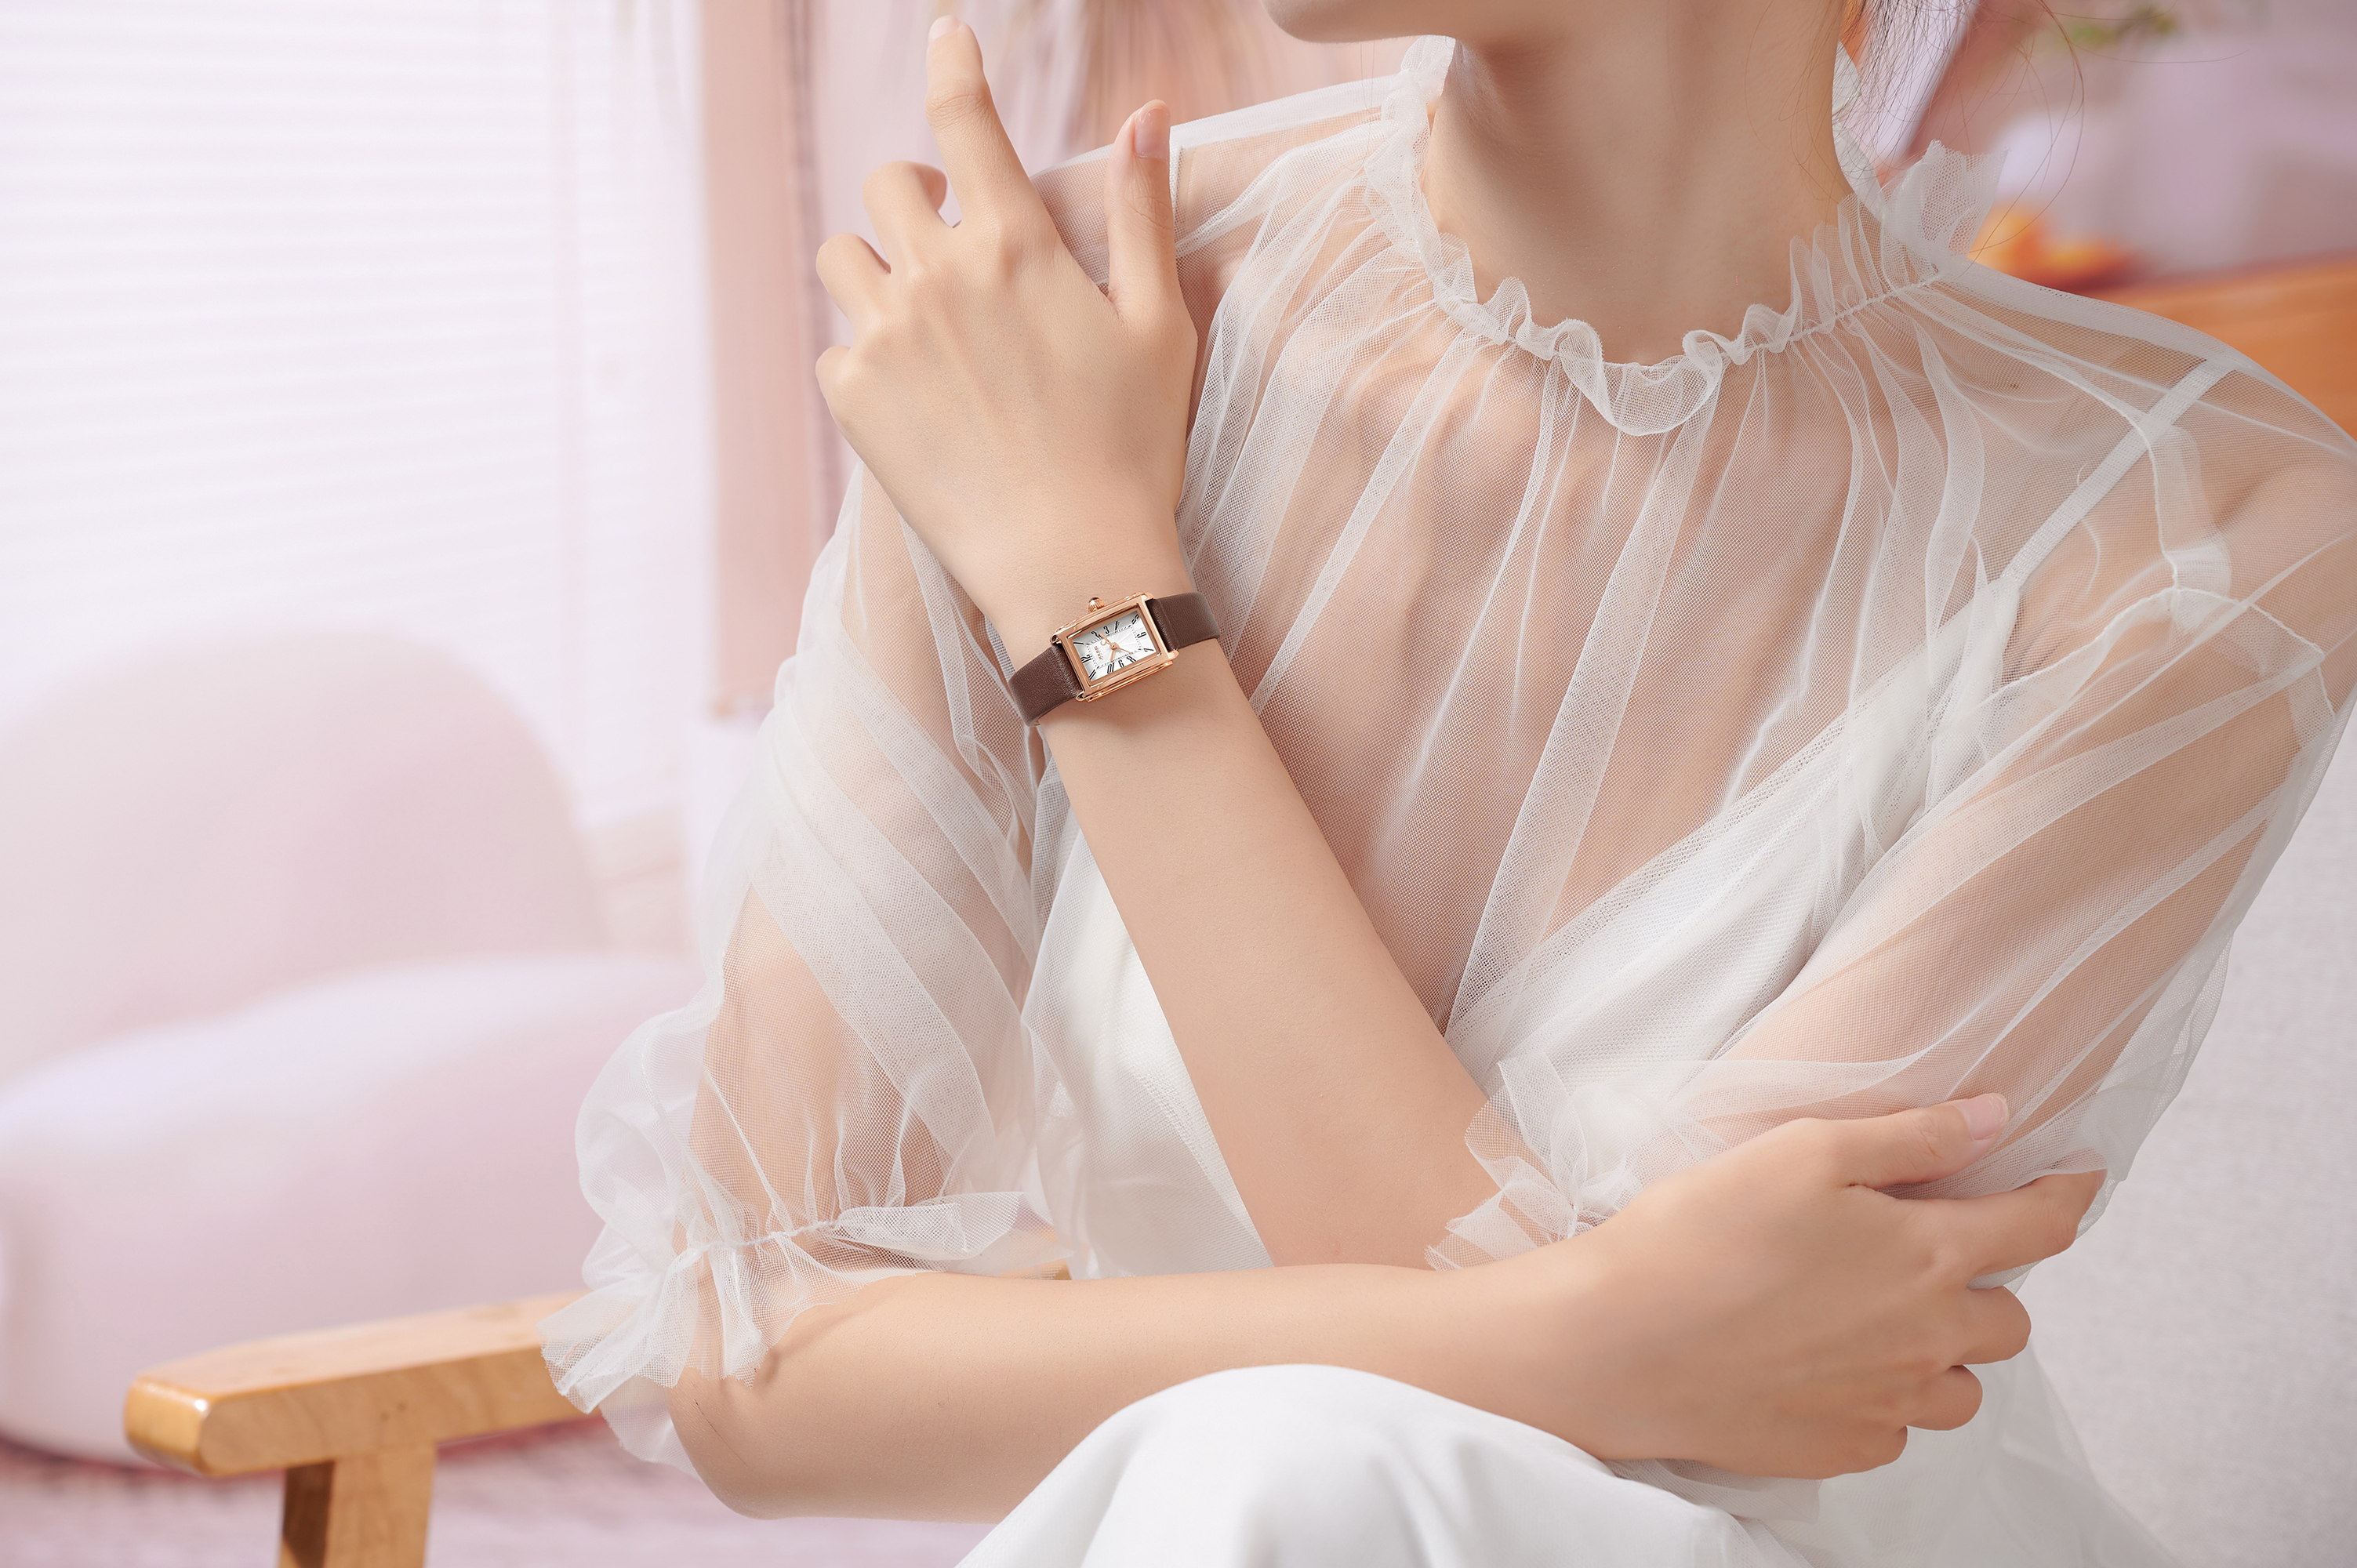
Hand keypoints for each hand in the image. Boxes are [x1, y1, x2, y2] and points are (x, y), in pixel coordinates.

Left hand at [813, 20, 1197, 652]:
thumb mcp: (1158, 323)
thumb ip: (1141, 210)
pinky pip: (837, 347)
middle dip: (913, 194)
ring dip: (874, 267)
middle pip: (887, 184)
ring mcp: (885, 338)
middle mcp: (937, 276)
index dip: (952, 64)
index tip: (946, 34)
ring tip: (920, 316)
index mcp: (1015, 245)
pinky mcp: (853, 401)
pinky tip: (918, 399)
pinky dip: (866, 358)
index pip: (965, 119)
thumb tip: (1148, 110)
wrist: (1072, 566)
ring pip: (841, 256)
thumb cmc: (1132, 447)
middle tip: (945, 232)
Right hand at [1470, 1096, 2103, 1477]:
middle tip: (1926, 1252)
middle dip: (1988, 1283)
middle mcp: (1930, 1339)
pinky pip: (1898, 1427)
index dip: (2067, 1193)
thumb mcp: (1806, 1151)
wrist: (1621, 1342)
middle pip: (2012, 1319)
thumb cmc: (1704, 1232)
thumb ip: (1914, 1135)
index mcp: (1931, 1256)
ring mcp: (1890, 1403)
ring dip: (1943, 1351)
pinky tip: (1827, 1362)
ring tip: (1879, 1318)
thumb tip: (1995, 1117)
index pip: (2042, 1225)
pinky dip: (1884, 1395)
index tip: (2073, 1177)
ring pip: (1961, 1386)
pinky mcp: (1843, 1448)